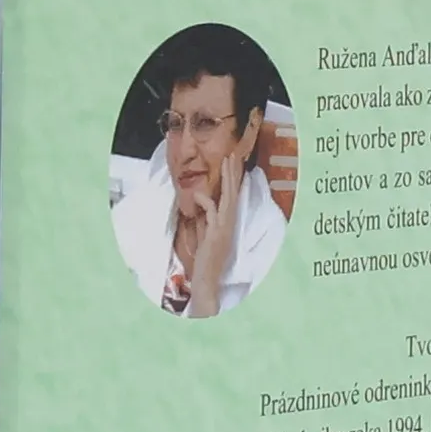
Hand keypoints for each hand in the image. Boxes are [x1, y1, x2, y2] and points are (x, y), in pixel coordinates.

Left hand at [188, 117, 259, 318]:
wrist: (207, 277)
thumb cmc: (205, 257)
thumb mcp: (204, 232)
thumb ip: (204, 216)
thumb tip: (199, 199)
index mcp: (228, 221)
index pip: (232, 196)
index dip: (233, 179)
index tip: (232, 163)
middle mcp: (230, 222)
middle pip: (233, 192)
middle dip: (233, 172)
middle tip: (234, 154)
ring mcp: (225, 227)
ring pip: (228, 197)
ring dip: (227, 178)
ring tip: (227, 161)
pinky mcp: (217, 233)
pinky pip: (212, 210)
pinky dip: (204, 201)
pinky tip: (196, 196)